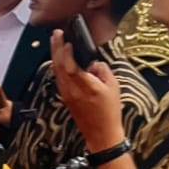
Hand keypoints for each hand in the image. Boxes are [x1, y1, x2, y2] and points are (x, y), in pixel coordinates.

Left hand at [50, 30, 124, 150]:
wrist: (101, 134)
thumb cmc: (109, 112)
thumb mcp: (114, 88)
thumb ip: (104, 71)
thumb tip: (94, 63)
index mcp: (85, 87)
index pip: (70, 67)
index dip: (66, 53)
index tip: (67, 41)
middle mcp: (72, 90)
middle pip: (59, 66)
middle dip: (56, 48)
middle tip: (56, 34)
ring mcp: (66, 94)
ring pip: (56, 71)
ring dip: (55, 55)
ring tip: (56, 41)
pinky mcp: (65, 97)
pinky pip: (58, 78)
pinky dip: (57, 65)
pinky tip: (59, 59)